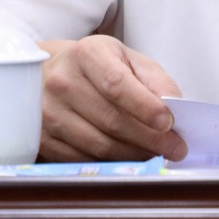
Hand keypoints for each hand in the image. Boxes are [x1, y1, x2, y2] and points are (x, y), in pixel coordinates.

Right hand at [38, 36, 188, 161]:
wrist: (46, 73)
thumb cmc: (95, 66)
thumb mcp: (126, 58)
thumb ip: (154, 79)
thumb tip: (174, 107)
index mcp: (87, 54)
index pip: (117, 84)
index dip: (145, 107)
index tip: (169, 123)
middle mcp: (62, 82)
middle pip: (112, 120)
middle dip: (150, 139)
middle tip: (176, 149)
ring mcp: (48, 113)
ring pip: (99, 145)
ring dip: (134, 155)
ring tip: (156, 155)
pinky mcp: (42, 138)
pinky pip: (83, 160)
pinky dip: (111, 164)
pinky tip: (128, 160)